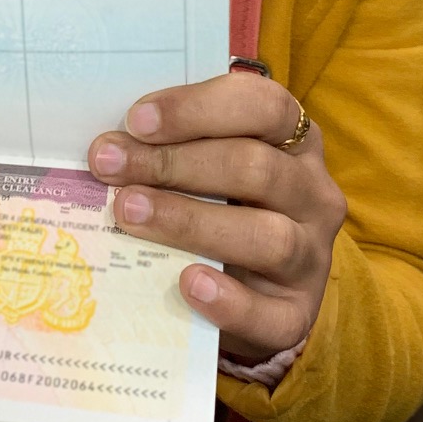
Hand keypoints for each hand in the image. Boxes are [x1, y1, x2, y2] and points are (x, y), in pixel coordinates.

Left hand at [89, 70, 345, 363]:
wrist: (244, 297)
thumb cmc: (216, 208)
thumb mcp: (205, 166)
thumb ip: (173, 146)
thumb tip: (109, 143)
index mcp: (294, 141)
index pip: (264, 106)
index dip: (199, 108)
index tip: (136, 120)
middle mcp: (313, 194)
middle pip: (256, 168)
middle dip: (175, 164)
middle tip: (109, 166)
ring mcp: (312, 258)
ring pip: (267, 236)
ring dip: (191, 221)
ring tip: (129, 213)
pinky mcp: (297, 315)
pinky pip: (271, 314)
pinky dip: (229, 300)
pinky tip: (186, 282)